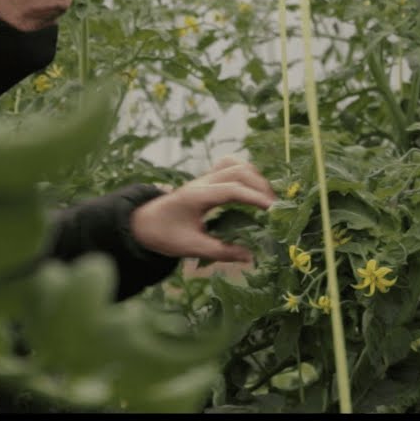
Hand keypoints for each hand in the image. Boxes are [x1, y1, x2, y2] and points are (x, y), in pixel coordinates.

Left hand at [129, 155, 276, 263]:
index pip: (232, 190)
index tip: (273, 210)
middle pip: (238, 171)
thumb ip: (221, 251)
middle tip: (276, 208)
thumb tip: (250, 256)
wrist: (143, 223)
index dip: (254, 198)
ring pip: (235, 164)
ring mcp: (204, 177)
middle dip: (260, 186)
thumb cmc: (165, 235)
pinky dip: (246, 172)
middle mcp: (202, 182)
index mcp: (197, 196)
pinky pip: (229, 165)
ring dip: (255, 177)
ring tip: (268, 198)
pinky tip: (254, 188)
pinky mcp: (206, 179)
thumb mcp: (191, 247)